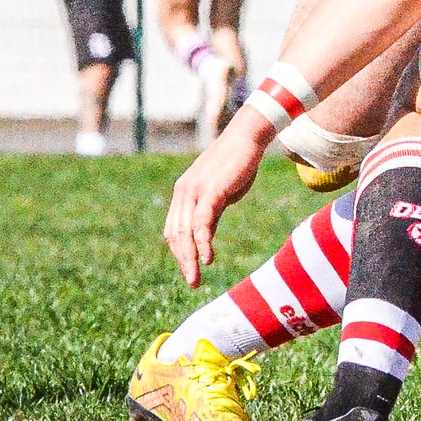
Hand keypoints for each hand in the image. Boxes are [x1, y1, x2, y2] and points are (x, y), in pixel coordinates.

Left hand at [162, 121, 266, 286]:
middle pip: (176, 234)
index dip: (179, 252)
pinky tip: (207, 258)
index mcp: (183, 193)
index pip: (173, 229)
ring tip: (196, 277)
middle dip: (183, 261)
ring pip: (186, 231)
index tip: (190, 269)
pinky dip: (203, 242)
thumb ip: (209, 213)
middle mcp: (184, 192)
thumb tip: (204, 238)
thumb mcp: (220, 193)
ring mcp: (195, 190)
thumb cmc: (236, 164)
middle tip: (192, 282)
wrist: (247, 138)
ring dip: (189, 258)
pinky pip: (202, 221)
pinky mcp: (210, 190)